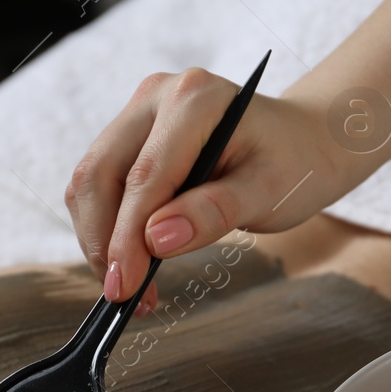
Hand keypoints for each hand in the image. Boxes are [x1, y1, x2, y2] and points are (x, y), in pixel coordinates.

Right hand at [64, 68, 362, 306]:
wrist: (300, 142)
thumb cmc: (293, 164)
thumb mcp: (269, 193)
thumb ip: (214, 212)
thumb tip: (156, 241)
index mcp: (195, 99)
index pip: (145, 176)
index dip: (127, 237)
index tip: (125, 288)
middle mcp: (156, 96)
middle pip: (100, 174)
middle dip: (104, 241)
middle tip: (124, 295)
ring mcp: (138, 113)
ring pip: (90, 181)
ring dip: (101, 239)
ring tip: (133, 287)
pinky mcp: (129, 134)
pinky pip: (100, 185)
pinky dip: (108, 227)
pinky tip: (133, 260)